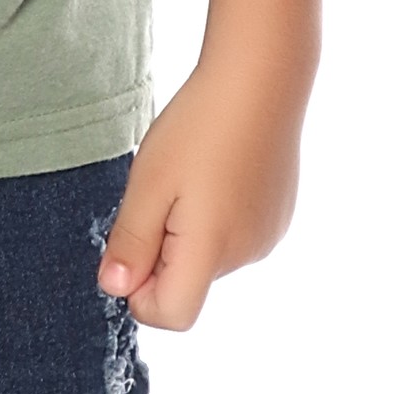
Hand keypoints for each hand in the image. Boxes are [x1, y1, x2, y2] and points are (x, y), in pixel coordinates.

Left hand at [94, 63, 305, 333]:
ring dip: (187, 232)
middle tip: (160, 191)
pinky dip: (214, 217)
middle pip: (187, 284)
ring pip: (208, 258)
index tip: (133, 244)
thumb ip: (131, 242)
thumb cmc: (199, 126)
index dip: (140, 293)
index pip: (172, 316)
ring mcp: (268, 235)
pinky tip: (215, 170)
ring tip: (191, 174)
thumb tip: (115, 290)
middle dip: (162, 252)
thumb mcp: (148, 183)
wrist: (262, 77)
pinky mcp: (277, 216)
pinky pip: (232, 236)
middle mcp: (247, 254)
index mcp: (212, 250)